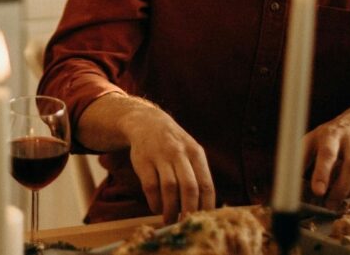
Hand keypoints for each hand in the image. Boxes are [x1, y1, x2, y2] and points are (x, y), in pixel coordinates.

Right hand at [122, 105, 215, 223]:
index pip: (206, 184)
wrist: (147, 123)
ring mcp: (160, 156)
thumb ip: (198, 175)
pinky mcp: (143, 160)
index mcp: (196, 153)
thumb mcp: (190, 152)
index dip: (206, 206)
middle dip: (188, 210)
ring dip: (170, 209)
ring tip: (169, 220)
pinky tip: (156, 208)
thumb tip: (206, 209)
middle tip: (185, 225)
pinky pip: (150, 186)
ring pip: (169, 188)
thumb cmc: (174, 145)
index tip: (203, 221)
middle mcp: (179, 153)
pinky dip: (154, 201)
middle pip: (189, 187)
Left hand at [302, 105, 349, 207]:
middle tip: (328, 203)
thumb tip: (288, 178)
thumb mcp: (312, 139)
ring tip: (337, 198)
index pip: (327, 154)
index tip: (318, 191)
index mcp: (331, 135)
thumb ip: (301, 157)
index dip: (322, 173)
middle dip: (339, 189)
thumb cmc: (332, 134)